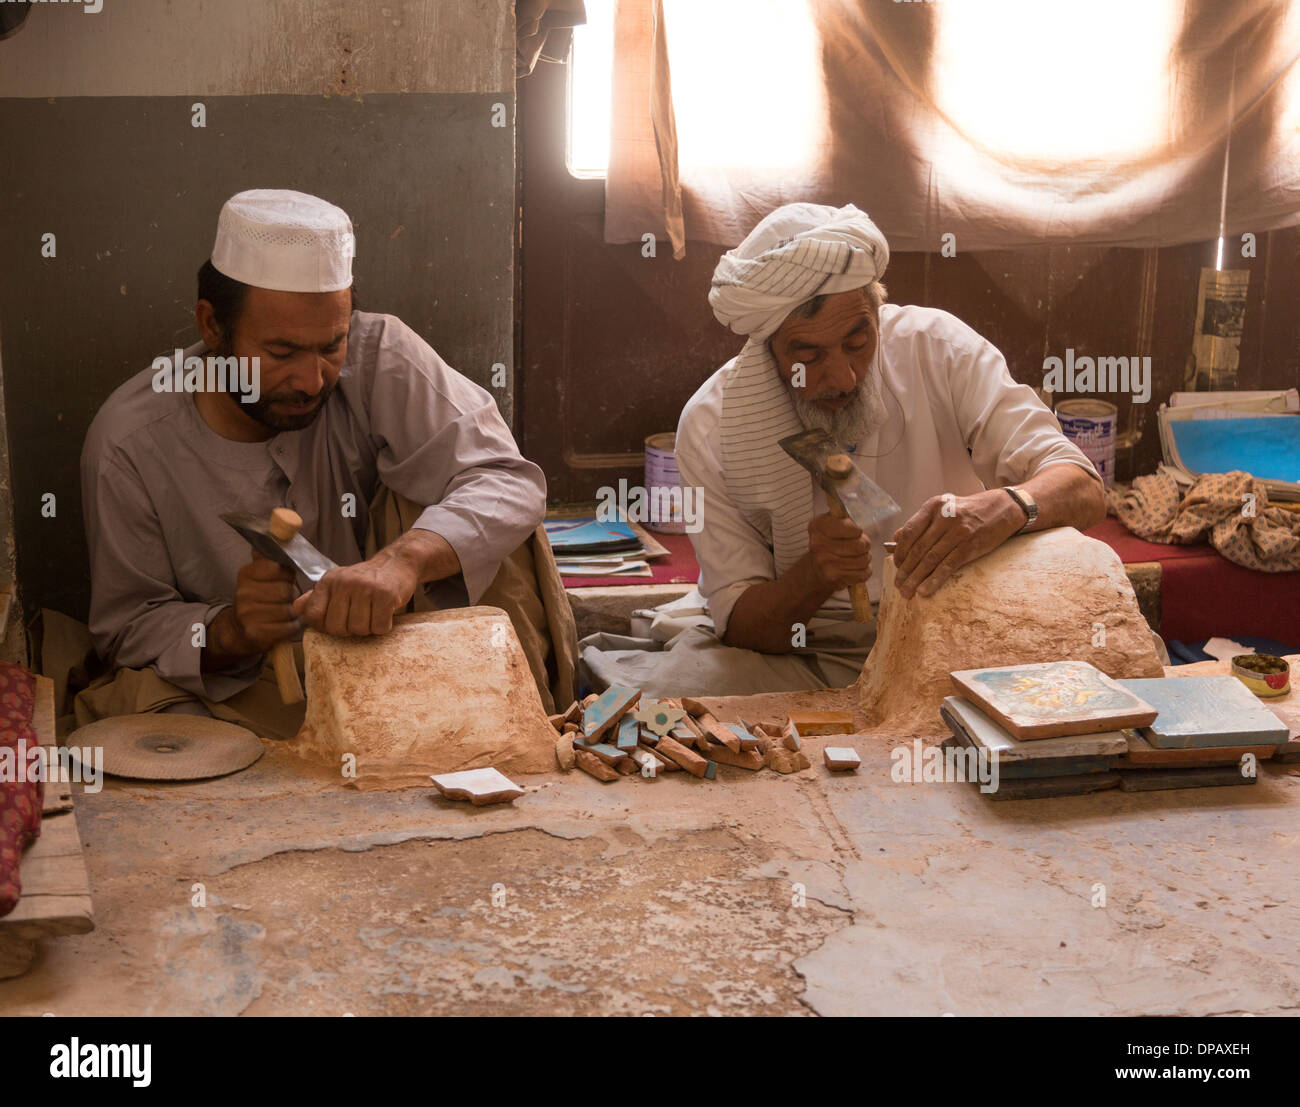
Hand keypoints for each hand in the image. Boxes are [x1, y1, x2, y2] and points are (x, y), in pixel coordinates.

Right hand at [224, 552, 299, 652]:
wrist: (239, 629)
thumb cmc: (258, 597)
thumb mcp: (259, 574)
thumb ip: (268, 554)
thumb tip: (277, 520)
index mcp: (246, 574)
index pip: (278, 568)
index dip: (286, 575)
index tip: (283, 579)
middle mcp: (244, 593)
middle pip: (286, 590)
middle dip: (290, 595)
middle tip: (283, 599)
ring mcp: (248, 614)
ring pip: (289, 610)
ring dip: (292, 612)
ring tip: (283, 612)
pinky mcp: (256, 633)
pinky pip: (288, 627)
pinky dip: (291, 627)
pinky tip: (283, 625)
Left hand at [291, 550, 419, 635]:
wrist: (397, 564)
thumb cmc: (366, 579)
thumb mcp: (338, 583)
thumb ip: (316, 597)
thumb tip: (296, 608)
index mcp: (329, 581)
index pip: (313, 614)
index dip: (323, 626)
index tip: (336, 623)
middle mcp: (344, 583)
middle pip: (336, 627)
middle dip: (348, 630)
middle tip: (358, 619)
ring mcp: (365, 588)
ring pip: (359, 629)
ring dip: (368, 629)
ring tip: (372, 615)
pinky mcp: (385, 595)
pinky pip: (379, 627)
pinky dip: (383, 626)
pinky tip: (384, 614)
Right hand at [806, 512, 871, 591]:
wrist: (815, 569)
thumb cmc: (829, 542)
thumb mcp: (831, 523)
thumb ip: (842, 513)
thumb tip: (854, 496)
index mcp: (818, 526)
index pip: (851, 528)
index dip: (858, 531)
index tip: (855, 532)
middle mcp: (818, 545)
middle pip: (860, 545)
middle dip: (864, 545)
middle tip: (859, 546)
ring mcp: (825, 563)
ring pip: (864, 560)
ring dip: (865, 558)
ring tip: (857, 557)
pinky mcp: (833, 578)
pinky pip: (863, 573)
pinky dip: (864, 571)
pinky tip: (855, 568)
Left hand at [891, 490, 1022, 598]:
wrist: (1003, 508)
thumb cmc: (969, 510)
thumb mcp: (944, 508)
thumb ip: (921, 522)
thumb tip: (896, 538)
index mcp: (934, 506)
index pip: (909, 531)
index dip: (900, 551)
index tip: (896, 566)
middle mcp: (944, 517)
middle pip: (918, 548)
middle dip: (905, 570)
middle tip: (898, 585)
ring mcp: (958, 532)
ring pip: (931, 559)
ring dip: (916, 578)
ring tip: (907, 592)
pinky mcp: (970, 545)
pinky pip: (948, 566)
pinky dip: (934, 580)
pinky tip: (924, 590)